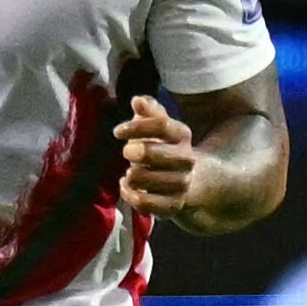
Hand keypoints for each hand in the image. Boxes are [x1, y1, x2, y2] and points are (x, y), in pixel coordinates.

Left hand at [114, 94, 197, 216]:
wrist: (188, 179)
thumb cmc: (163, 147)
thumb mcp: (158, 127)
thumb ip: (149, 111)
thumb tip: (137, 100)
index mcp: (181, 136)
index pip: (163, 126)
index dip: (137, 127)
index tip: (117, 131)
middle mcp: (186, 160)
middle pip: (161, 155)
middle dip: (139, 152)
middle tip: (126, 151)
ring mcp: (181, 184)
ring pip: (152, 180)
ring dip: (134, 176)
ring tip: (129, 172)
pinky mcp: (172, 205)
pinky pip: (147, 203)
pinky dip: (131, 195)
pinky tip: (125, 185)